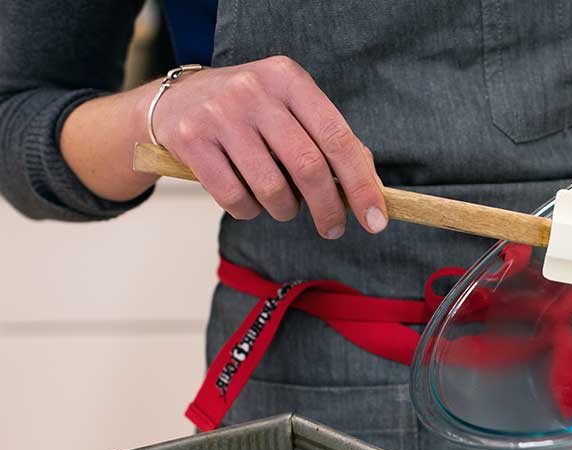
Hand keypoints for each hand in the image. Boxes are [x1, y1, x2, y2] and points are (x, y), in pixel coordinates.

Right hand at [150, 56, 386, 238]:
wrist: (175, 101)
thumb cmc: (249, 114)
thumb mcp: (289, 109)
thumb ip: (328, 141)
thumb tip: (371, 188)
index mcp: (289, 79)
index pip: (338, 138)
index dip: (361, 185)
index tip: (376, 220)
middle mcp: (255, 90)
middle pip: (308, 167)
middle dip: (328, 209)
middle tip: (333, 229)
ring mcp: (220, 113)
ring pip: (272, 189)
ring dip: (285, 211)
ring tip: (283, 206)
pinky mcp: (191, 139)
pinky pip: (235, 198)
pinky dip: (250, 211)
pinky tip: (248, 200)